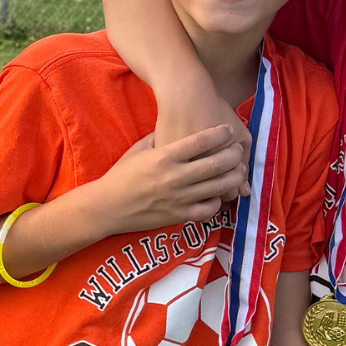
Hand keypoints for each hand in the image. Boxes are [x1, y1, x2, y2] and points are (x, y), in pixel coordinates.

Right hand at [92, 126, 247, 234]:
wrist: (107, 206)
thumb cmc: (121, 175)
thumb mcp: (139, 150)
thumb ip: (160, 138)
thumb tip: (178, 130)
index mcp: (164, 157)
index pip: (201, 141)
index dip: (220, 133)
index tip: (228, 129)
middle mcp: (174, 177)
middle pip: (216, 163)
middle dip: (234, 154)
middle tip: (238, 149)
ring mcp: (179, 198)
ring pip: (218, 186)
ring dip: (234, 176)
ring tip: (238, 170)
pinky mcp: (179, 216)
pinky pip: (208, 209)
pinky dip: (218, 201)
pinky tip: (218, 194)